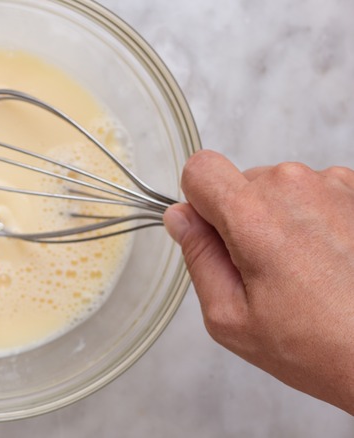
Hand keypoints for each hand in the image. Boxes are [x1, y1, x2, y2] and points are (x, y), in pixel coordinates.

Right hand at [163, 150, 353, 413]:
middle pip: (242, 183)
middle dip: (242, 219)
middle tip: (265, 273)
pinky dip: (316, 221)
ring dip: (282, 220)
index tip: (212, 234)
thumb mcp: (231, 317)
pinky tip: (330, 262)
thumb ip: (198, 258)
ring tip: (305, 272)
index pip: (200, 169)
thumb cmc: (320, 345)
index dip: (198, 201)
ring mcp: (335, 185)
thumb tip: (181, 219)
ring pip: (280, 189)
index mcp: (253, 214)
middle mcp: (294, 186)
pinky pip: (317, 194)